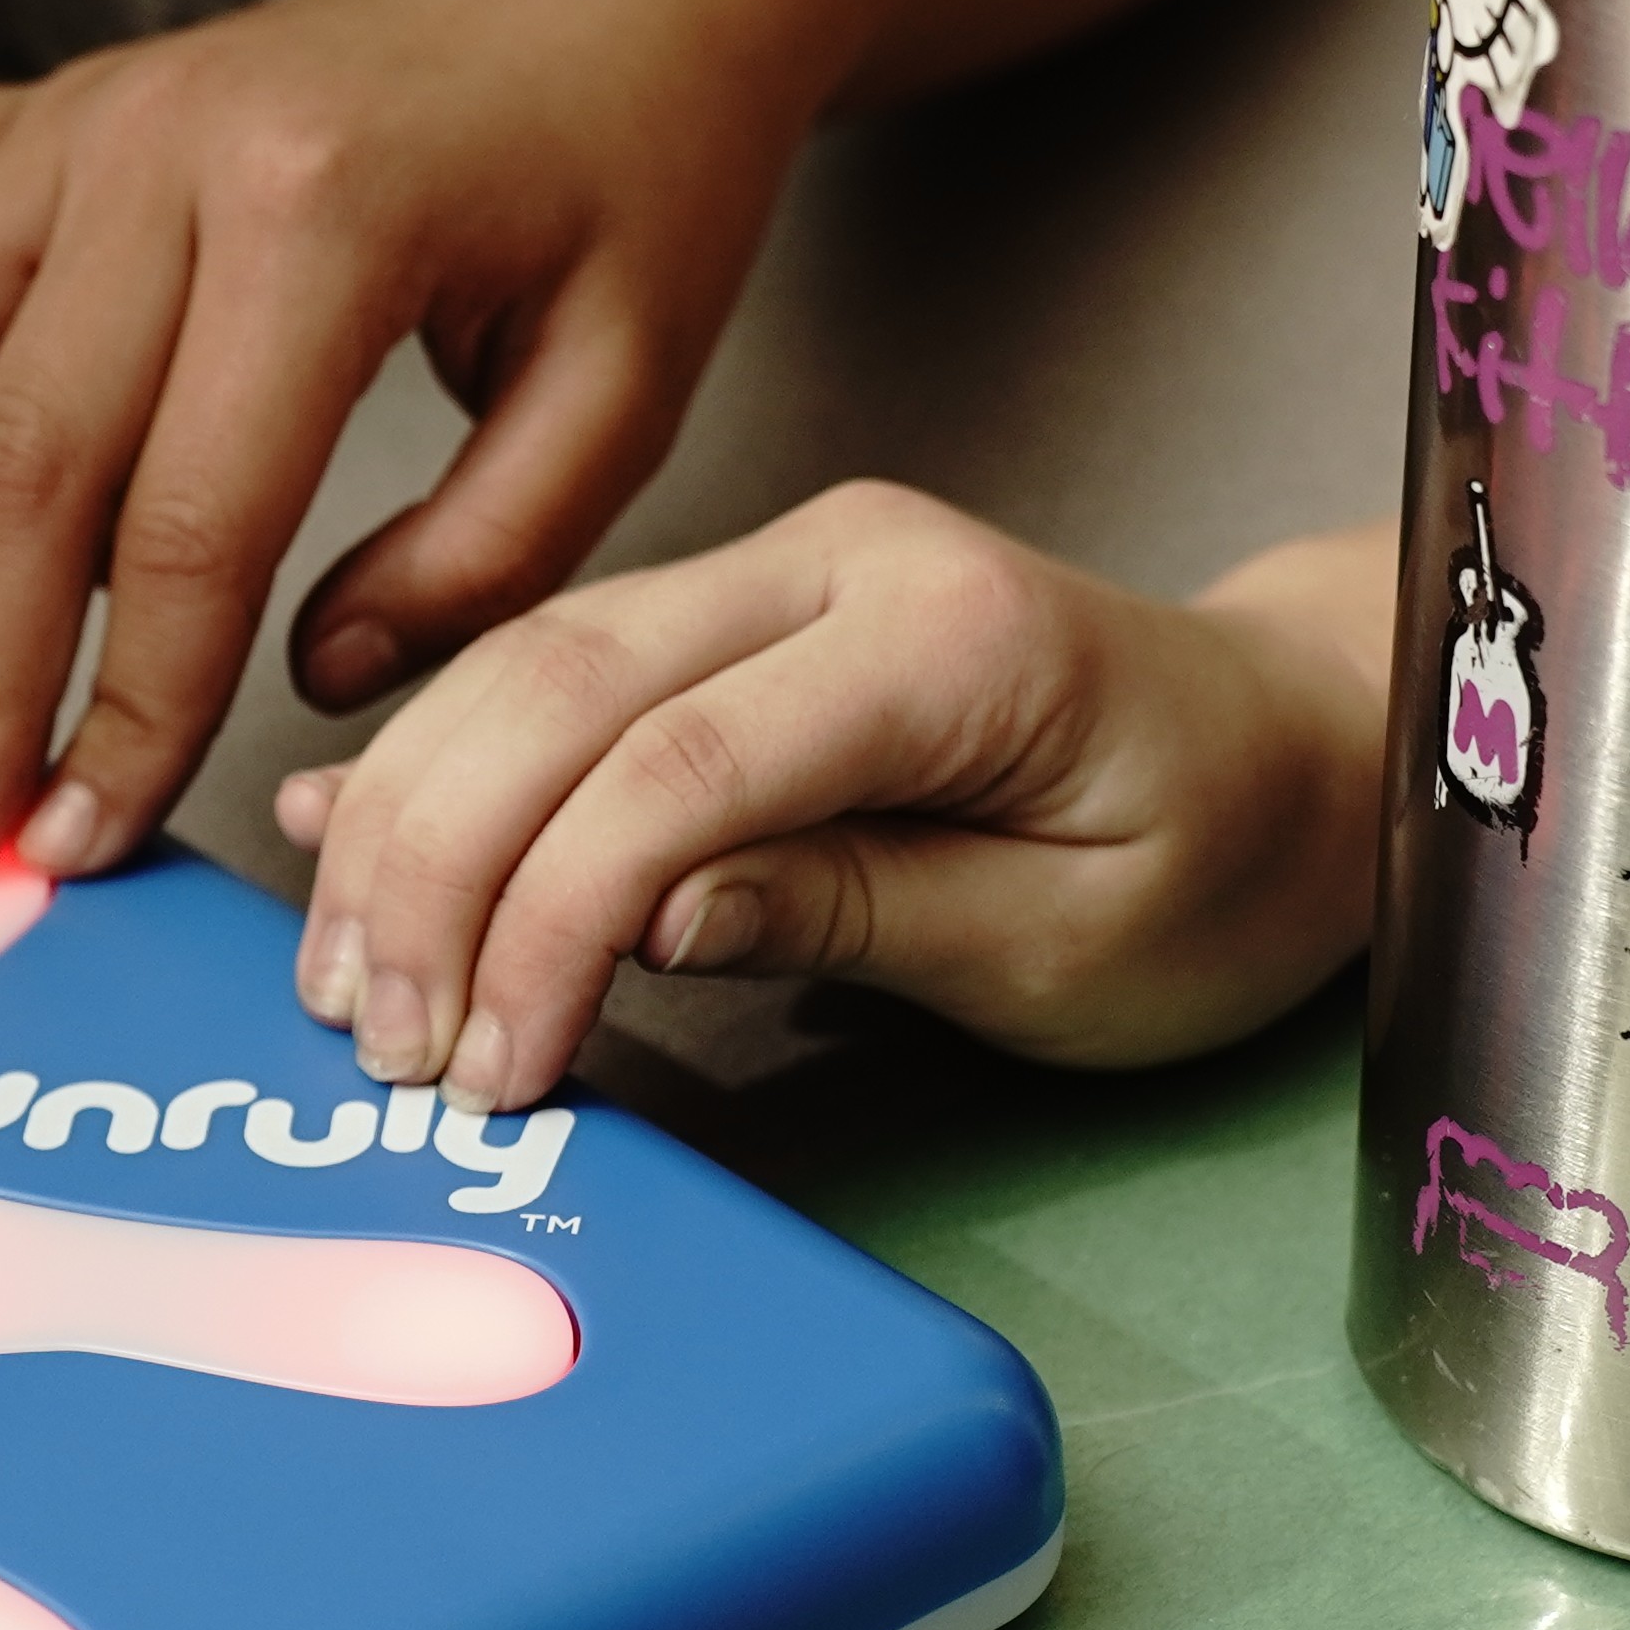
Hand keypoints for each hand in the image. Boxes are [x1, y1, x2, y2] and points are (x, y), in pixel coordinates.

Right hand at [0, 0, 842, 884]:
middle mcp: (171, 145)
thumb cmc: (632, 153)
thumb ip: (487, 559)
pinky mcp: (47, 99)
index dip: (128, 712)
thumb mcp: (629, 383)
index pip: (185, 528)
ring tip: (32, 565)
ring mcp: (88, 111)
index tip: (90, 829)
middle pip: (12, 464)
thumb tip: (322, 674)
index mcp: (326, 211)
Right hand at [273, 490, 1395, 1106]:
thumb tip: (644, 920)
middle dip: (438, 873)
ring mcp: (777, 567)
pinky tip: (335, 832)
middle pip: (562, 689)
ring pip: (524, 665)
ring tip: (346, 986)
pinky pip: (549, 667)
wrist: (1295, 755)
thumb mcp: (1069, 946)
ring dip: (411, 823)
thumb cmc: (1218, 861)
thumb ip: (855, 911)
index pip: (679, 766)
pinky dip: (437, 760)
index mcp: (948, 633)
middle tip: (374, 1045)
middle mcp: (842, 560)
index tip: (488, 1069)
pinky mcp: (730, 609)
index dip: (550, 921)